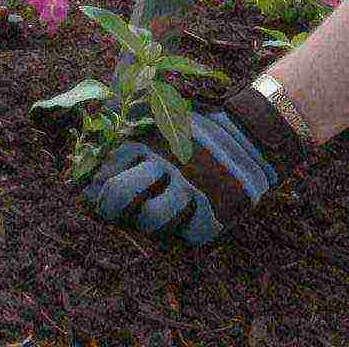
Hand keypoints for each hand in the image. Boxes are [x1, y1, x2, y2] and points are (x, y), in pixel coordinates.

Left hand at [83, 109, 277, 245]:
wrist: (252, 134)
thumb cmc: (198, 126)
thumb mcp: (162, 112)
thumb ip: (129, 119)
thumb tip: (96, 136)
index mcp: (150, 142)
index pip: (108, 170)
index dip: (97, 186)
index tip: (96, 191)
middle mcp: (168, 165)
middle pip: (121, 195)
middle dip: (110, 206)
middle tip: (113, 209)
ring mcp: (193, 190)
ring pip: (152, 220)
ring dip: (147, 222)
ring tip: (151, 215)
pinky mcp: (216, 212)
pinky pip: (188, 235)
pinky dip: (185, 231)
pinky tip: (185, 218)